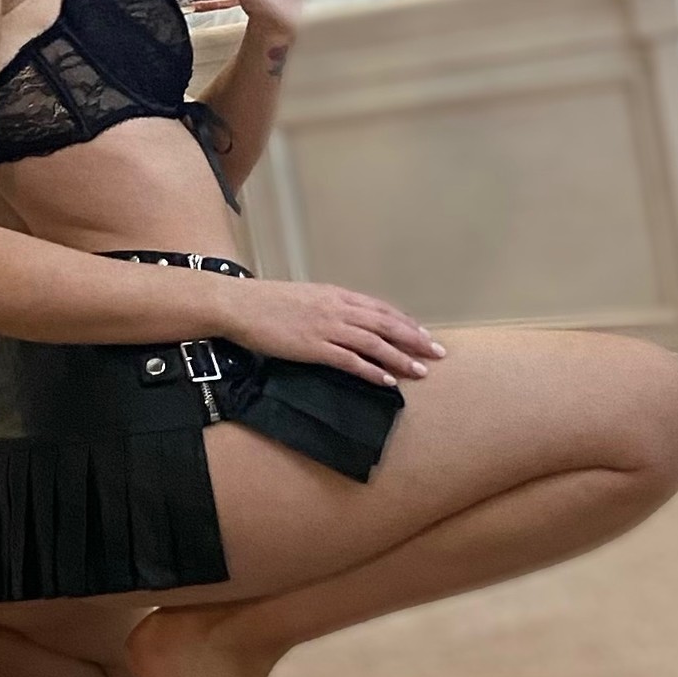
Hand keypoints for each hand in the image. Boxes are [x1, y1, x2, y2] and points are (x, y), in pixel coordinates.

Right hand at [217, 276, 446, 387]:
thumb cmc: (267, 302)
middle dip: (414, 339)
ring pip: (374, 343)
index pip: (380, 309)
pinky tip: (387, 381)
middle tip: (436, 352)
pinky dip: (372, 371)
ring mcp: (327, 328)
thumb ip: (328, 307)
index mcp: (337, 295)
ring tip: (420, 370)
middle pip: (386, 325)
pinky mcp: (314, 347)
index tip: (422, 334)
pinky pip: (350, 361)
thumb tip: (346, 320)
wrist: (241, 305)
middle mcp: (338, 309)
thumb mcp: (305, 297)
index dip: (405, 322)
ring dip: (400, 358)